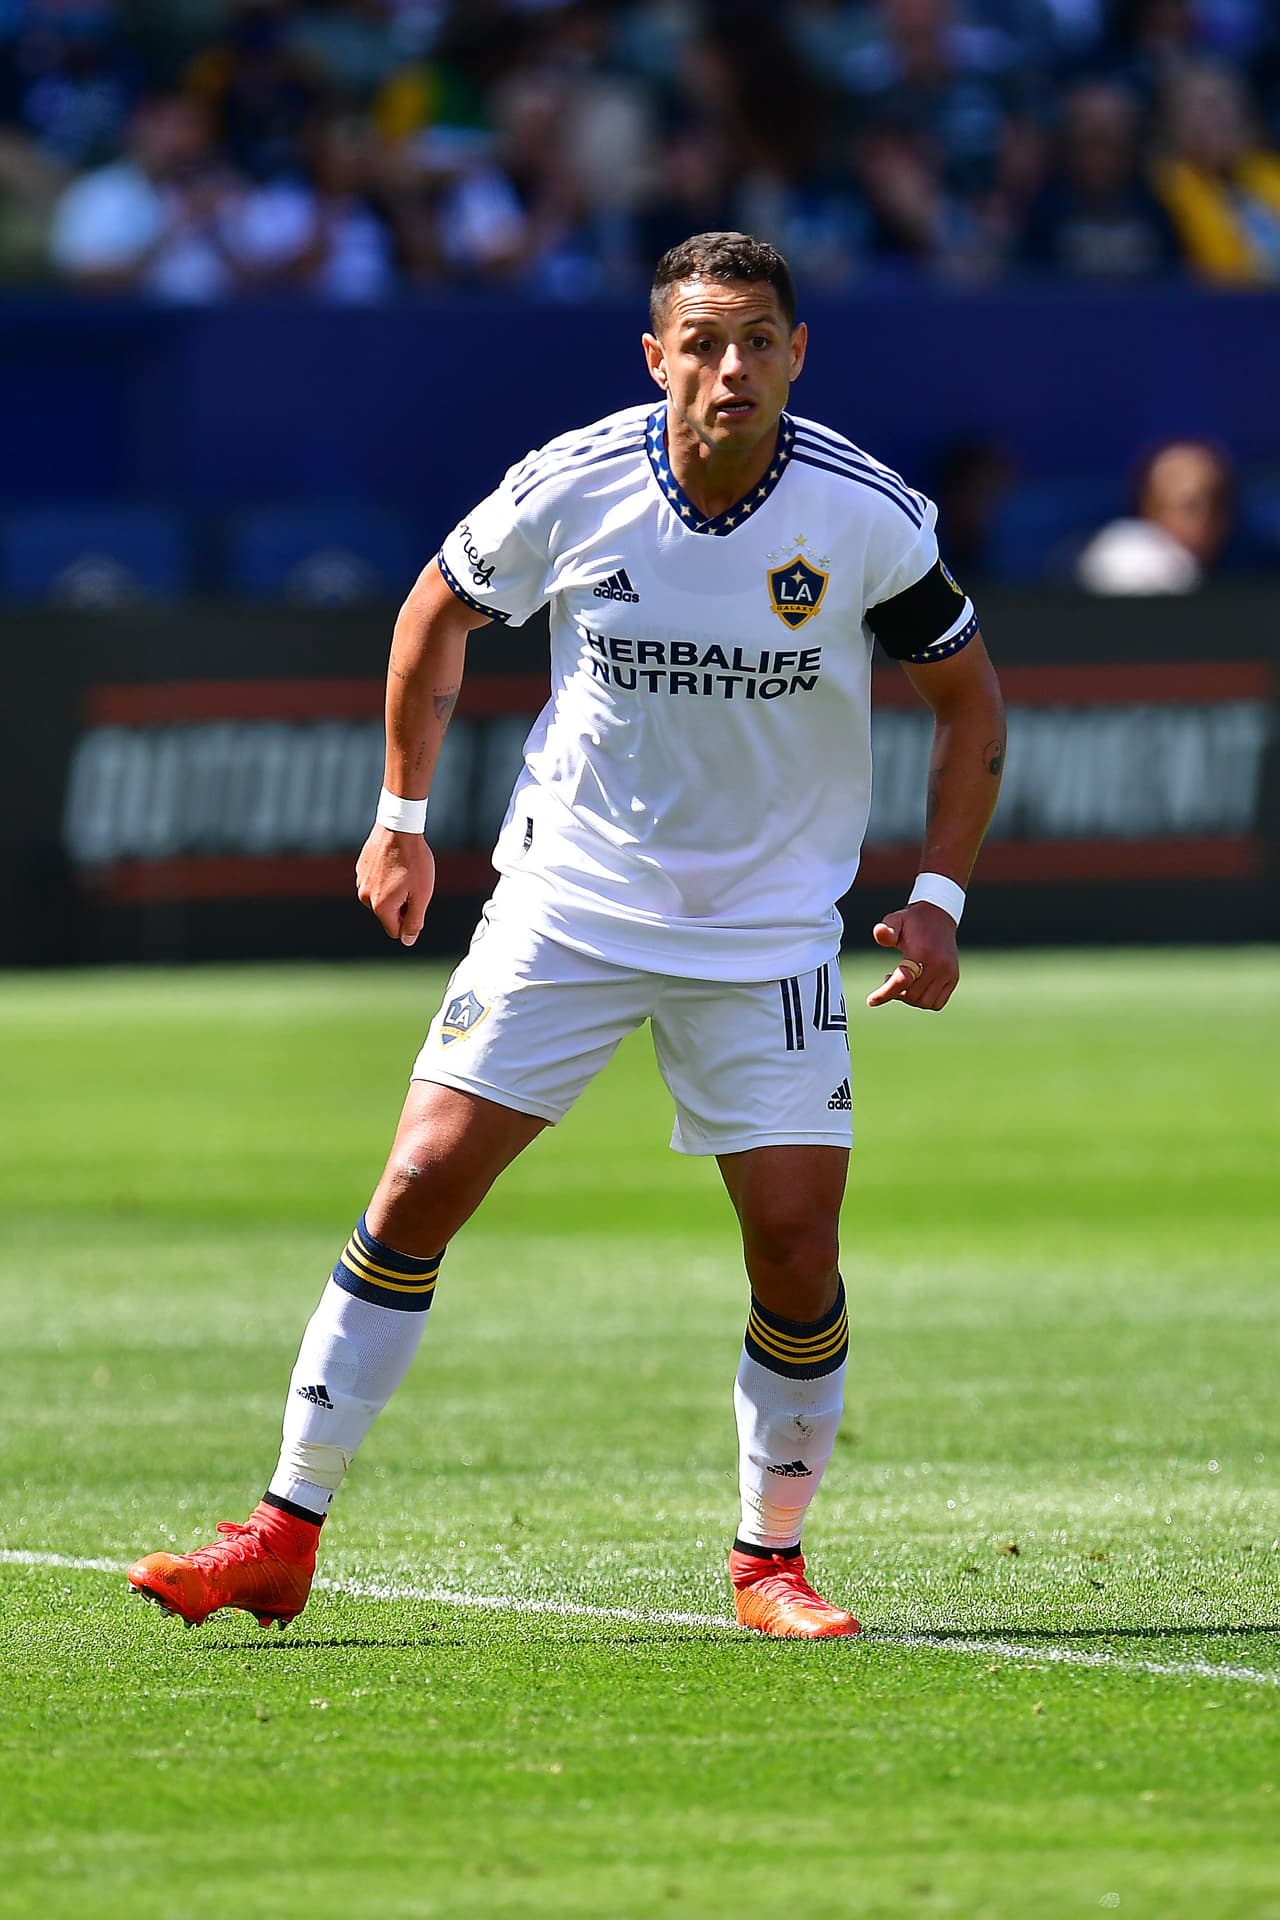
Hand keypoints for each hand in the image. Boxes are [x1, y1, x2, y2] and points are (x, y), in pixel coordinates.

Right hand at [355, 827, 435, 946]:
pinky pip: (375, 883)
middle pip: (388, 915)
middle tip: (412, 883)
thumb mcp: (422, 895)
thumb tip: (407, 941)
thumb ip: (414, 922)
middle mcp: (365, 897)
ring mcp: (360, 882)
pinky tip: (395, 863)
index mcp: (380, 907)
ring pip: (381, 898)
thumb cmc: (414, 862)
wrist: (399, 828)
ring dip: (394, 891)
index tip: (417, 900)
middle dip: (402, 905)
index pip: (395, 931)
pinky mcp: (360, 869)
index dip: (410, 919)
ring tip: (404, 871)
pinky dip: (385, 878)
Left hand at [866, 902, 958, 1010]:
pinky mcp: (953, 978)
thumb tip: (880, 932)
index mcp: (923, 952)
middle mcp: (939, 965)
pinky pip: (937, 1003)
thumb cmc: (912, 921)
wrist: (939, 917)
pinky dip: (923, 1001)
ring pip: (925, 1002)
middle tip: (888, 978)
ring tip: (902, 983)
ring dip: (909, 999)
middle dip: (896, 993)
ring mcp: (948, 973)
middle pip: (912, 995)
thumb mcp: (896, 920)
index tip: (871, 1001)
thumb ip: (886, 928)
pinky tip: (914, 988)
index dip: (885, 993)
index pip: (902, 980)